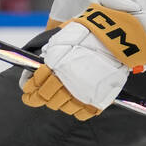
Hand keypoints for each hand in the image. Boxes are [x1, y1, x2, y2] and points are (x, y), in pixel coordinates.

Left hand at [22, 0, 145, 119]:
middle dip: (41, 97)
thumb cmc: (90, 32)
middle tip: (39, 95)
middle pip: (48, 98)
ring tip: (59, 97)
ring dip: (59, 103)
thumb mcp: (64, 36)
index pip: (37, 84)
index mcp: (57, 65)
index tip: (28, 90)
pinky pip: (83, 113)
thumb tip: (38, 66)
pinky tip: (75, 103)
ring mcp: (84, 91)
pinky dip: (77, 110)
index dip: (29, 89)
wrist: (118, 34)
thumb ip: (50, 52)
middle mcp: (69, 80)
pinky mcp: (100, 97)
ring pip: (64, 107)